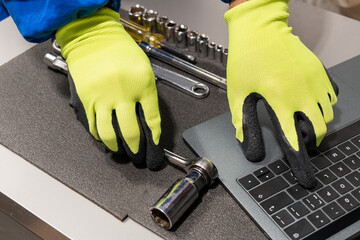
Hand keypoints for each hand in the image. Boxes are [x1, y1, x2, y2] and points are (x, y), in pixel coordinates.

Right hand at [56, 8, 163, 169]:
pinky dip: (99, 136)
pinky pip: (94, 124)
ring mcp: (104, 98)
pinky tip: (104, 139)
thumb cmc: (121, 50)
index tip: (155, 146)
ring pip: (110, 134)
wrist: (93, 37)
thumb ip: (147, 92)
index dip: (154, 138)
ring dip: (117, 148)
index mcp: (143, 85)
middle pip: (132, 132)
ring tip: (121, 153)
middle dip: (137, 150)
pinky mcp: (88, 99)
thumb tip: (147, 118)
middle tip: (139, 157)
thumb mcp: (144, 68)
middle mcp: (124, 94)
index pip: (152, 120)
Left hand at [225, 0, 337, 187]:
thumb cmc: (247, 58)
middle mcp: (301, 93)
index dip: (299, 160)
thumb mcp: (238, 92)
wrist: (260, 29)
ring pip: (326, 114)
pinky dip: (323, 105)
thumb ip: (242, 120)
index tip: (305, 175)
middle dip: (310, 141)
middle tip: (301, 140)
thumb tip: (246, 144)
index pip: (294, 139)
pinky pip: (330, 96)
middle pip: (317, 129)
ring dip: (316, 122)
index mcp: (279, 100)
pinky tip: (308, 102)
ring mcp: (313, 81)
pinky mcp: (319, 71)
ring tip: (302, 120)